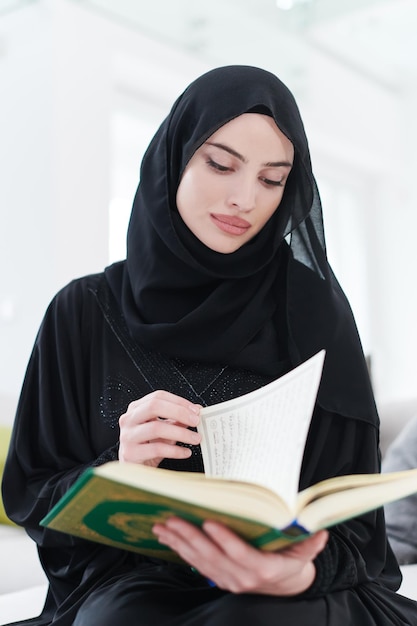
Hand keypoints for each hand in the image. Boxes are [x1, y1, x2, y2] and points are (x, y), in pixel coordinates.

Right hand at [118, 391, 200, 466]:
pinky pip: (157, 449)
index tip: (196, 410)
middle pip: (154, 406)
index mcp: (136, 408)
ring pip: (156, 428)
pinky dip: (175, 450)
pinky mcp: (130, 453)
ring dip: (181, 433)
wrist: (133, 470)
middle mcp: (129, 419)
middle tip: (196, 421)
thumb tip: (196, 410)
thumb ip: (177, 419)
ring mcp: (128, 436)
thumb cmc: (146, 447)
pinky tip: (185, 452)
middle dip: (179, 412)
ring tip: (195, 439)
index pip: (158, 396)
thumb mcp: (163, 430)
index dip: (179, 401)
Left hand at [153, 517, 327, 595]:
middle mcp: (242, 578)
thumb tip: (320, 530)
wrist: (286, 588)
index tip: (210, 522)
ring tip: (162, 526)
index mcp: (264, 569)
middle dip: (190, 537)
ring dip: (179, 543)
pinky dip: (181, 551)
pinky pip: (196, 565)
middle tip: (173, 519)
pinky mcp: (219, 579)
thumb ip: (310, 543)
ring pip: (199, 562)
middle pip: (212, 557)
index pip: (241, 554)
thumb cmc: (293, 564)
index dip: (225, 540)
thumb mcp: (305, 554)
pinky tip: (168, 538)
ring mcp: (228, 580)